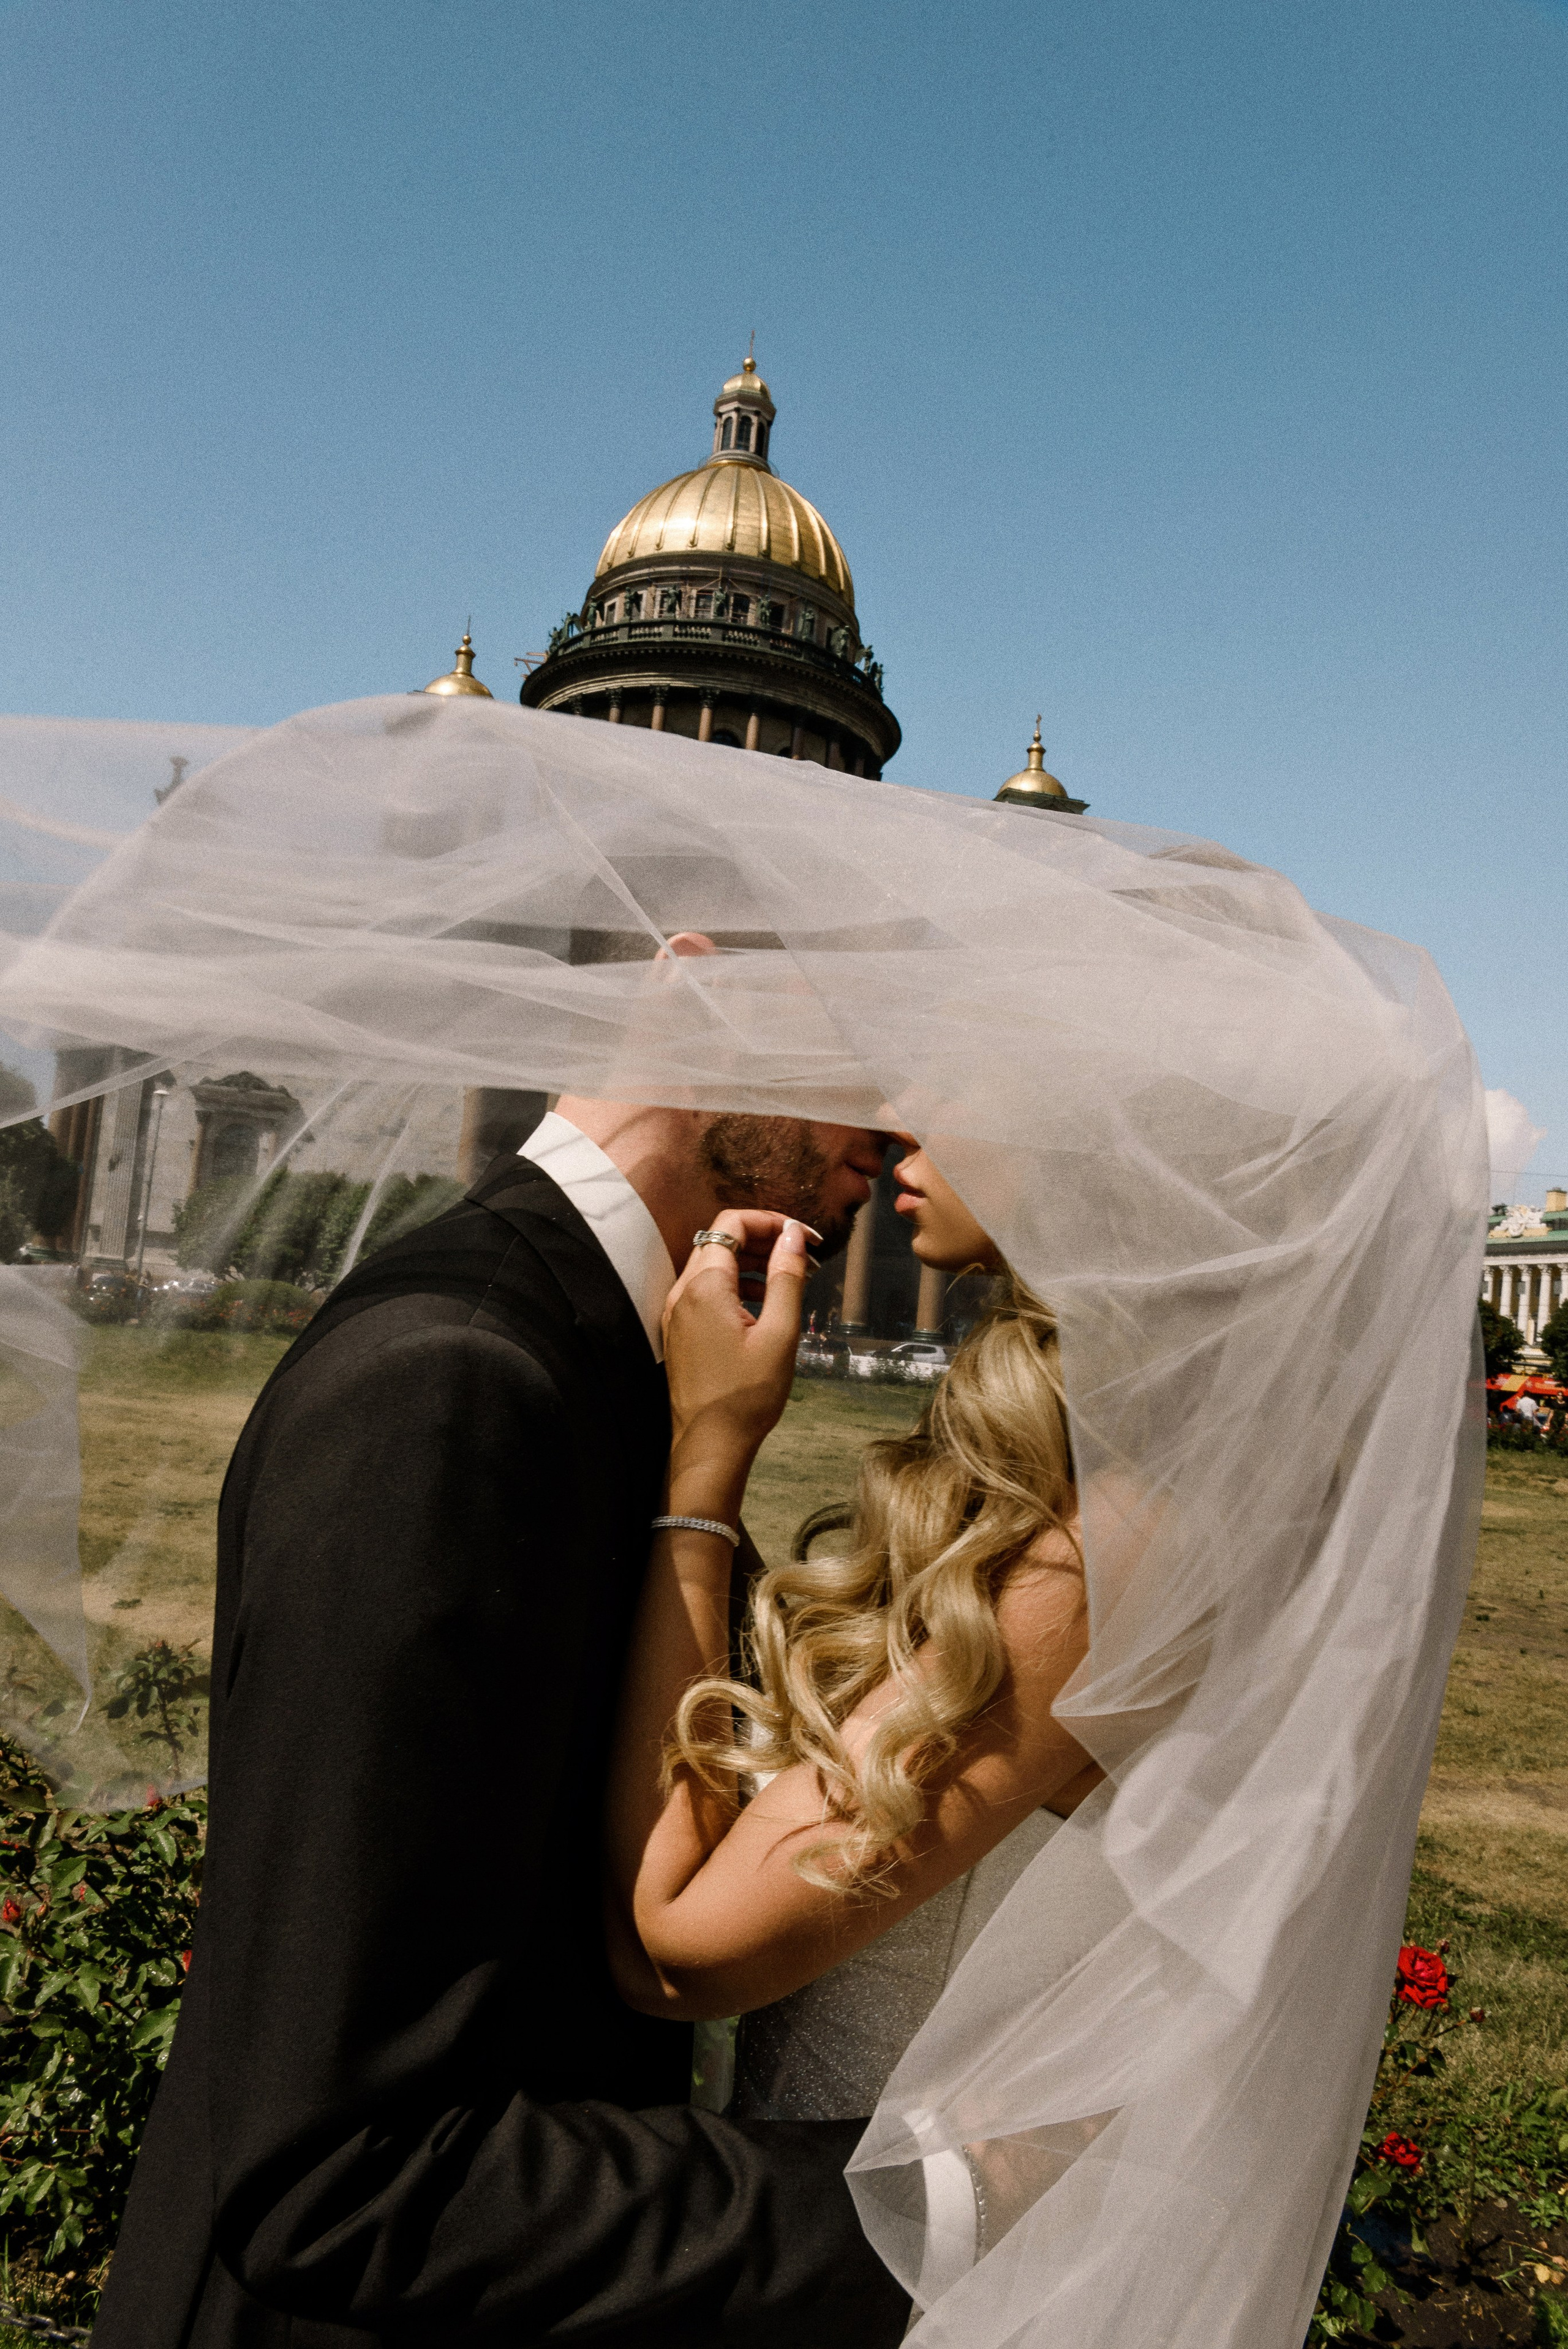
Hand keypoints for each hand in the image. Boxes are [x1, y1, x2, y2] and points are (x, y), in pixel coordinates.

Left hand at [663, 1211, 809, 1512]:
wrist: (710, 1444)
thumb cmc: (747, 1395)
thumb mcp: (779, 1332)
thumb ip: (786, 1277)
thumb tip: (794, 1234)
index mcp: (705, 1285)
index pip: (731, 1223)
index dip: (770, 1221)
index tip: (803, 1237)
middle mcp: (682, 1292)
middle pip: (720, 1240)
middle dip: (763, 1240)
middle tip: (802, 1258)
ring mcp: (676, 1312)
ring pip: (713, 1265)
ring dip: (751, 1263)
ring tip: (789, 1280)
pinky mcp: (678, 1331)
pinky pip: (705, 1291)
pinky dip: (734, 1285)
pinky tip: (763, 1305)